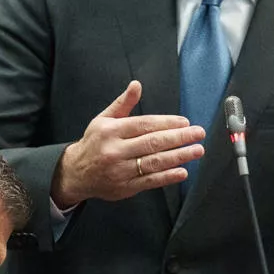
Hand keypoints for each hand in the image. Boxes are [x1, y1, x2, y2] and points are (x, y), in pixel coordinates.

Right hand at [51, 81, 205, 208]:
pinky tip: (182, 171)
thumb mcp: (103, 119)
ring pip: (154, 162)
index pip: (144, 124)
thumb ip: (123, 104)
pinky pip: (149, 181)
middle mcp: (115, 150)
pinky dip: (167, 177)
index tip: (184, 122)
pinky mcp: (125, 187)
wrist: (76, 173)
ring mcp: (120, 170)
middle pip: (152, 143)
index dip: (167, 123)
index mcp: (111, 131)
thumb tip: (136, 85)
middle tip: (198, 134)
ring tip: (196, 150)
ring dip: (179, 156)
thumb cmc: (94, 143)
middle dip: (179, 138)